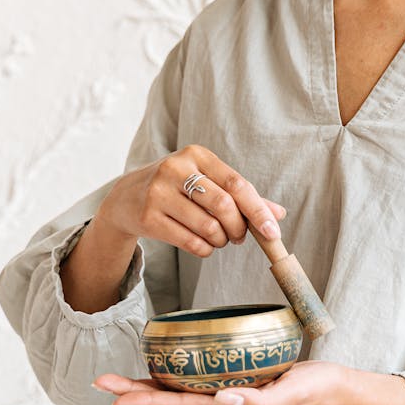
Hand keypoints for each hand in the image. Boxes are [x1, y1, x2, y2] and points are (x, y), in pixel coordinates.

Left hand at [93, 360, 349, 404]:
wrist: (330, 390)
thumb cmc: (310, 390)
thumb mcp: (287, 393)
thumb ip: (256, 400)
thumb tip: (222, 399)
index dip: (146, 399)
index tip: (117, 395)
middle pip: (169, 400)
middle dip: (135, 391)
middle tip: (102, 381)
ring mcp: (225, 396)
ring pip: (178, 392)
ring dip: (148, 385)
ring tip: (121, 379)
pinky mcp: (233, 382)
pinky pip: (195, 382)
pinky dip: (174, 375)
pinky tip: (166, 365)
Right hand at [96, 144, 286, 260]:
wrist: (126, 197)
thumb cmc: (177, 188)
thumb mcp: (206, 182)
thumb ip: (242, 196)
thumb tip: (278, 214)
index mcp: (196, 155)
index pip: (236, 183)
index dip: (258, 209)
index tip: (273, 232)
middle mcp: (175, 169)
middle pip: (224, 205)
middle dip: (239, 228)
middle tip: (239, 237)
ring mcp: (159, 193)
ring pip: (208, 227)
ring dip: (222, 240)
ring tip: (219, 239)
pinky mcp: (148, 217)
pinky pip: (190, 242)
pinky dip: (205, 249)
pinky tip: (204, 245)